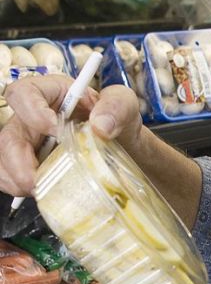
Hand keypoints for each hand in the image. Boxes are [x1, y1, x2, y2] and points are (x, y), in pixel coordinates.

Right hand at [0, 77, 141, 196]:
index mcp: (53, 94)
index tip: (55, 130)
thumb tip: (100, 124)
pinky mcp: (25, 161)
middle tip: (38, 180)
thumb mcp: (126, 106)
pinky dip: (18, 187)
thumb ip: (117, 105)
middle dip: (19, 161)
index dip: (32, 112)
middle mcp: (33, 115)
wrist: (125, 148)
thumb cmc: (119, 122)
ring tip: (42, 188)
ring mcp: (27, 140)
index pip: (23, 93)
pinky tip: (39, 190)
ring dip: (16, 179)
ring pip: (3, 157)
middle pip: (9, 134)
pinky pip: (6, 175)